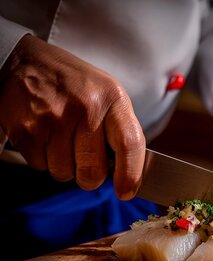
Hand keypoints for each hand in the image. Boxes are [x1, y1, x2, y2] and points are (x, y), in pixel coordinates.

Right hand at [0, 35, 144, 199]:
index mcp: (112, 98)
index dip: (130, 174)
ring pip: (64, 173)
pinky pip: (39, 165)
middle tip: (86, 162)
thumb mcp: (108, 95)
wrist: (26, 61)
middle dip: (90, 177)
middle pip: (93, 171)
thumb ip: (120, 130)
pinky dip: (42, 158)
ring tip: (61, 138)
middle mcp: (84, 107)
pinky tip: (44, 134)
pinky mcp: (25, 129)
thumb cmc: (75, 84)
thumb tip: (130, 174)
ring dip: (64, 165)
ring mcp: (52, 118)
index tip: (126, 191)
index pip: (129, 144)